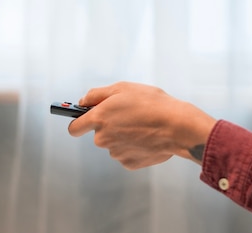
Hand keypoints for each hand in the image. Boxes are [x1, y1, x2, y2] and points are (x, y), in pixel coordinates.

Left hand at [68, 81, 216, 169]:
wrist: (177, 126)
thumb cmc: (152, 103)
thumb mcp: (123, 88)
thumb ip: (97, 94)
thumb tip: (83, 101)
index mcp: (98, 119)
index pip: (74, 128)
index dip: (79, 123)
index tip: (85, 120)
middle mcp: (103, 139)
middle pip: (99, 135)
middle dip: (110, 126)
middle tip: (129, 115)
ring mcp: (116, 153)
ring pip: (115, 144)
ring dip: (124, 136)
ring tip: (143, 125)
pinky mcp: (129, 163)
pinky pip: (127, 153)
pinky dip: (135, 146)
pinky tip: (148, 137)